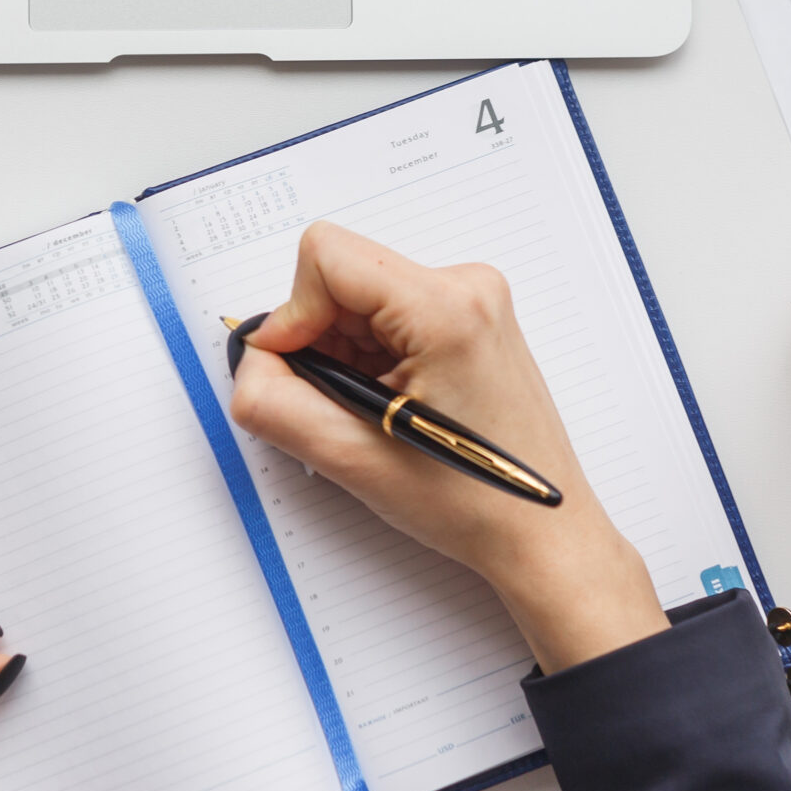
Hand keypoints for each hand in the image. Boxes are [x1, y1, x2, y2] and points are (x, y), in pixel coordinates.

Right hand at [227, 221, 666, 672]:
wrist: (542, 533)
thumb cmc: (473, 503)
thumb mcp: (352, 460)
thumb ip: (274, 404)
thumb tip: (248, 364)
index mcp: (445, 308)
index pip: (326, 257)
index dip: (294, 315)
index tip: (301, 371)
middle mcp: (465, 286)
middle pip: (341, 277)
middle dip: (321, 341)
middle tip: (348, 408)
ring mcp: (472, 299)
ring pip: (359, 298)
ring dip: (346, 353)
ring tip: (378, 414)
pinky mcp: (470, 317)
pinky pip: (386, 314)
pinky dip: (371, 357)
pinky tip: (394, 405)